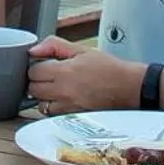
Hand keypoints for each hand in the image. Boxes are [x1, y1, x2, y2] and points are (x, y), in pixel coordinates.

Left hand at [26, 37, 142, 114]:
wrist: (130, 88)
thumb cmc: (108, 69)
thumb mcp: (82, 50)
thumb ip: (54, 45)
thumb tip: (33, 50)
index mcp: (65, 71)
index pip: (33, 72)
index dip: (36, 67)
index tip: (43, 65)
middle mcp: (64, 91)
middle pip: (33, 89)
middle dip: (37, 82)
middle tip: (48, 77)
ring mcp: (69, 108)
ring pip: (41, 105)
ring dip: (44, 98)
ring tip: (56, 90)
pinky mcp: (75, 118)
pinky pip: (53, 116)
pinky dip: (54, 109)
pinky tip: (63, 101)